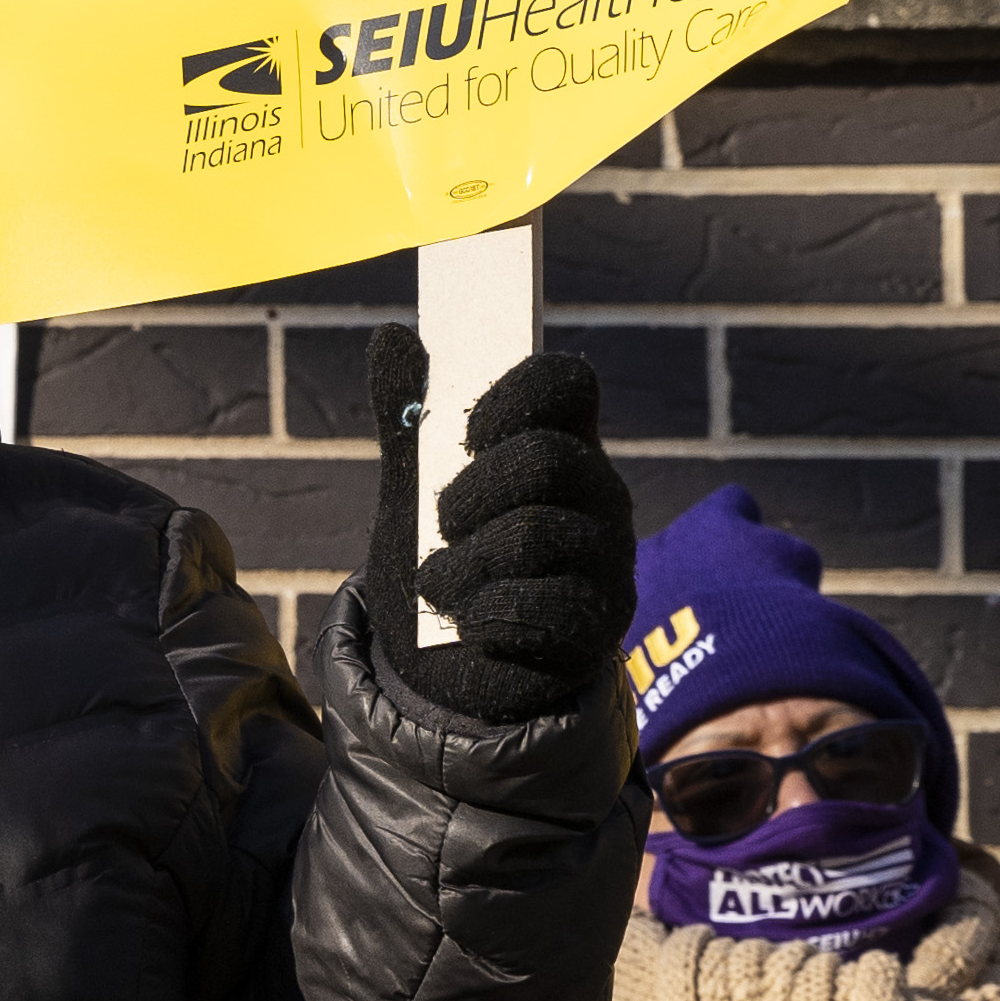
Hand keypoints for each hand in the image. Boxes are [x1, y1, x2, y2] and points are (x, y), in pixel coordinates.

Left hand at [351, 332, 634, 728]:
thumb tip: (392, 336)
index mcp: (560, 440)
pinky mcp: (600, 623)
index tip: (467, 434)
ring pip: (535, 535)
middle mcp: (597, 492)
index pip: (567, 383)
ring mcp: (607, 559)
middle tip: (443, 522)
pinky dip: (485, 614)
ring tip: (439, 584)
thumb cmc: (447, 558)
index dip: (514, 395)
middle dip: (470, 492)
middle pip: (546, 458)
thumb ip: (408, 417)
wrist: (452, 664)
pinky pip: (545, 606)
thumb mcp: (416, 486)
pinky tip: (468, 621)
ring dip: (463, 563)